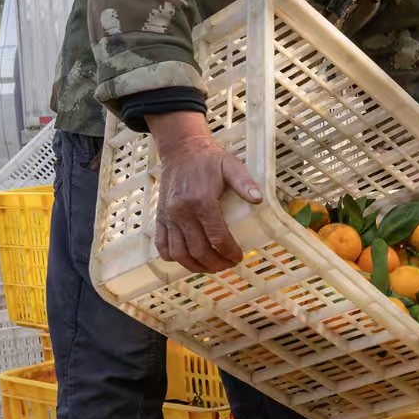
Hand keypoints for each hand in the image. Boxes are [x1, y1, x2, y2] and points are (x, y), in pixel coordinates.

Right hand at [151, 115, 262, 272]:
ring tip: (211, 267)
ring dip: (196, 266)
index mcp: (202, 201)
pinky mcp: (160, 218)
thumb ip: (244, 182)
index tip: (238, 257)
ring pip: (179, 253)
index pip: (217, 237)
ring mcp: (169, 217)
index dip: (229, 252)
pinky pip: (162, 245)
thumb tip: (258, 199)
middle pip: (199, 250)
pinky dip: (173, 258)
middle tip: (228, 265)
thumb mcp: (231, 165)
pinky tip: (187, 260)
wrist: (181, 150)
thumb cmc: (208, 159)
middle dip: (216, 263)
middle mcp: (182, 212)